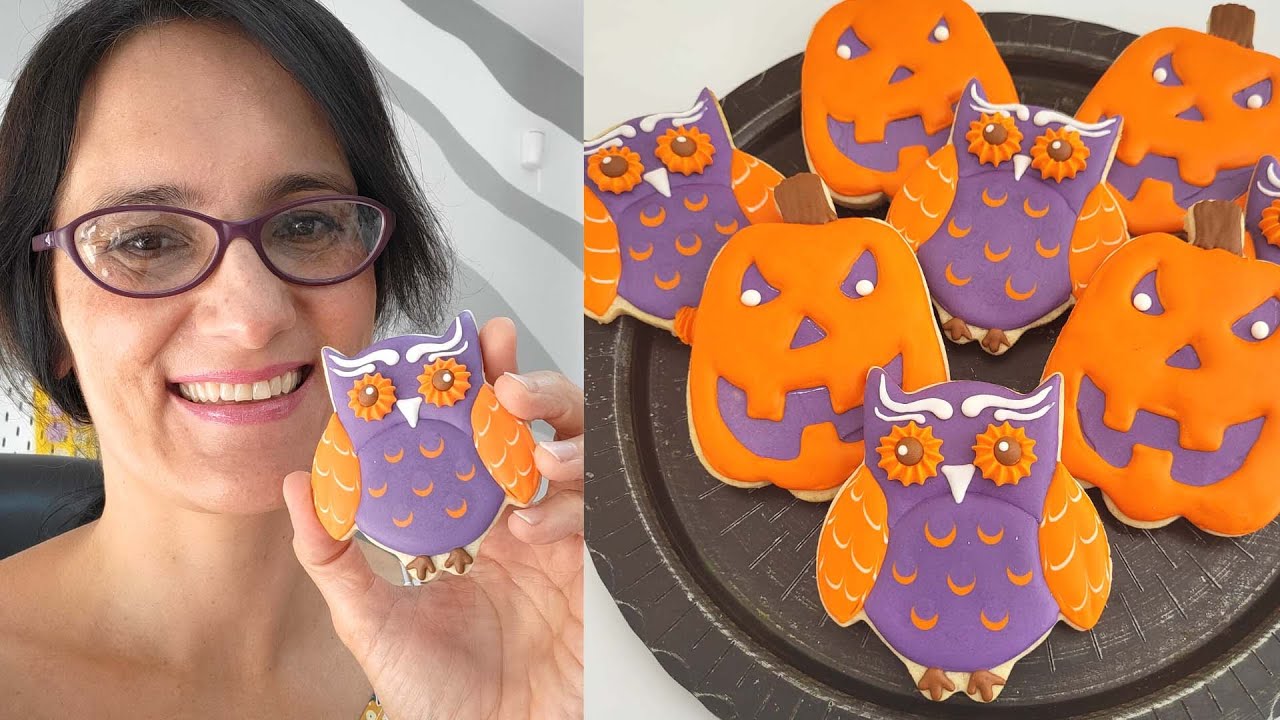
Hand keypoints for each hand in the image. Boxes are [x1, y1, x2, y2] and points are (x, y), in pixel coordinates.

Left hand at [283, 317, 583, 718]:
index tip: (462, 343)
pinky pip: (595, 517)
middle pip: (541, 429)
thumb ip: (333, 556)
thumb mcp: (368, 622)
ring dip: (559, 434)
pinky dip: (569, 506)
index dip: (475, 385)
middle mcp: (522, 520)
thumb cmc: (437, 695)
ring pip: (580, 457)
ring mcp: (563, 543)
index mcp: (471, 520)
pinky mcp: (595, 573)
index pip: (478, 435)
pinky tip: (530, 522)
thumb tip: (299, 484)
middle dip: (531, 386)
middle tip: (505, 372)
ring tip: (529, 440)